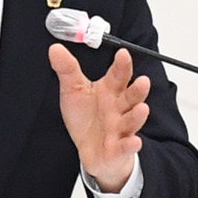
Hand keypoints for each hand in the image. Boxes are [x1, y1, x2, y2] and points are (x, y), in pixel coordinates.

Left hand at [50, 42, 150, 193]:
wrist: (90, 149)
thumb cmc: (86, 118)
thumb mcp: (73, 90)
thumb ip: (67, 70)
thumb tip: (55, 49)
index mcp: (110, 90)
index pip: (119, 75)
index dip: (122, 65)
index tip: (123, 54)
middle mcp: (119, 107)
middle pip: (131, 96)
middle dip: (138, 89)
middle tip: (143, 81)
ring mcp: (121, 127)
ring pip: (132, 120)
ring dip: (138, 115)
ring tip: (142, 108)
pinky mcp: (119, 147)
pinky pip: (126, 146)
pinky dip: (130, 144)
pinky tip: (134, 141)